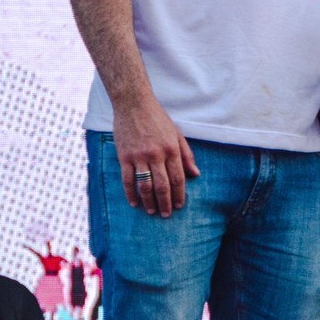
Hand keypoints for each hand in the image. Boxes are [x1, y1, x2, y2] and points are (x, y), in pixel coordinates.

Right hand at [113, 95, 199, 217]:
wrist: (134, 104)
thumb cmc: (158, 119)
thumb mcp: (177, 134)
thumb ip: (186, 155)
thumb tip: (195, 174)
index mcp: (171, 149)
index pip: (178, 177)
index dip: (180, 194)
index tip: (180, 205)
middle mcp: (156, 154)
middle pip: (162, 185)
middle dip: (166, 202)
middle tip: (167, 214)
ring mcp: (139, 156)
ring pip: (145, 185)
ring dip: (149, 201)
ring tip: (152, 211)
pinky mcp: (124, 156)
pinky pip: (127, 180)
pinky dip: (130, 193)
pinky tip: (134, 203)